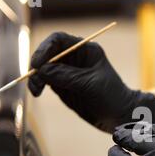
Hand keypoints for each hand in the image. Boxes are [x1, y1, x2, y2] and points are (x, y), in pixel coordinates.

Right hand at [29, 32, 154, 132]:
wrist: (119, 116)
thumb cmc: (112, 95)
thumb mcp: (90, 84)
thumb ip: (67, 76)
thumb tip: (42, 70)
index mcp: (85, 50)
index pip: (58, 40)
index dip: (45, 48)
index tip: (38, 63)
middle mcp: (74, 58)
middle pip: (47, 53)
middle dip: (38, 64)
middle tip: (35, 79)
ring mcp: (66, 72)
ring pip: (43, 68)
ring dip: (35, 77)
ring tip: (36, 90)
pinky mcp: (62, 86)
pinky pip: (44, 81)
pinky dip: (38, 85)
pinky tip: (37, 92)